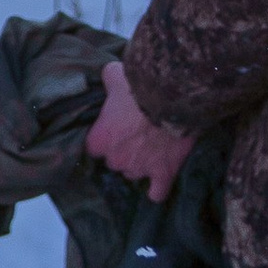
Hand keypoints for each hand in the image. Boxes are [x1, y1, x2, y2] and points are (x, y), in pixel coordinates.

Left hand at [84, 55, 195, 203]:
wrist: (174, 97)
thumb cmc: (140, 86)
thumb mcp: (116, 75)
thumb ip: (107, 79)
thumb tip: (108, 75)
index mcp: (99, 139)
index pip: (94, 147)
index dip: (104, 139)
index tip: (113, 130)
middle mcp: (115, 159)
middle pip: (114, 161)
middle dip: (123, 150)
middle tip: (137, 135)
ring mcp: (139, 168)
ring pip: (134, 173)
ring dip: (140, 164)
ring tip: (153, 149)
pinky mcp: (163, 173)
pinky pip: (158, 192)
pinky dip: (158, 189)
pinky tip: (159, 183)